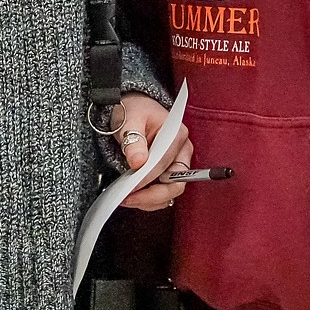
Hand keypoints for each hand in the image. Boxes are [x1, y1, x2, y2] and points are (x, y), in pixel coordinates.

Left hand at [115, 92, 192, 211]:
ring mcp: (176, 163)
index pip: (165, 164)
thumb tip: (138, 162)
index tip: (131, 187)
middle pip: (175, 183)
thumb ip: (134, 140)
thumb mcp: (131, 120)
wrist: (133, 108)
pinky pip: (163, 192)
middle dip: (152, 196)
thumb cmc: (135, 110)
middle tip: (129, 198)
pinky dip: (149, 198)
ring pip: (170, 192)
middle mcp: (181, 151)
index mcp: (177, 135)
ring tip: (128, 199)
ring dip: (150, 200)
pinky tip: (134, 196)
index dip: (147, 178)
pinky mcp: (167, 172)